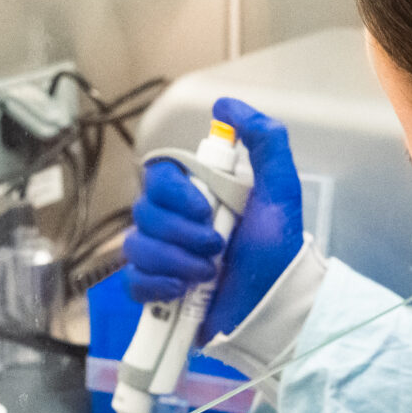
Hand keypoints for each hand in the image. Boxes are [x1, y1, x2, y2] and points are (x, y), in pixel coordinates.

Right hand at [123, 97, 303, 337]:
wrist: (275, 309)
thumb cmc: (279, 251)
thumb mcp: (280, 191)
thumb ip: (264, 141)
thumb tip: (225, 103)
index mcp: (198, 194)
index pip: (158, 175)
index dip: (174, 193)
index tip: (204, 209)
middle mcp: (175, 222)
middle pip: (144, 211)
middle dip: (181, 233)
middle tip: (216, 247)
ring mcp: (163, 257)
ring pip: (136, 246)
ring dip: (174, 261)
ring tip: (208, 275)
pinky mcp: (156, 291)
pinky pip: (132, 280)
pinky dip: (155, 286)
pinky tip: (182, 293)